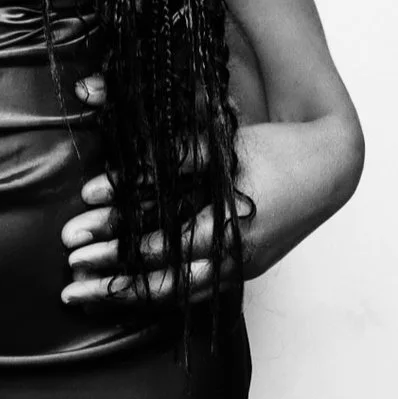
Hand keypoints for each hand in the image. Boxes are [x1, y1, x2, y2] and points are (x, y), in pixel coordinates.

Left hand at [58, 78, 345, 305]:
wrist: (331, 165)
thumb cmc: (271, 145)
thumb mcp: (220, 139)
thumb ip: (166, 141)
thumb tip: (98, 101)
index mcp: (231, 224)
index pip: (161, 244)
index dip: (113, 241)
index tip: (73, 237)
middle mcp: (236, 256)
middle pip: (164, 281)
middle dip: (111, 279)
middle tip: (66, 277)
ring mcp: (241, 268)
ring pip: (177, 295)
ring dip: (128, 295)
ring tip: (82, 294)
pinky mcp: (242, 270)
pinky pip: (193, 293)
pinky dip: (156, 295)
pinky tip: (122, 296)